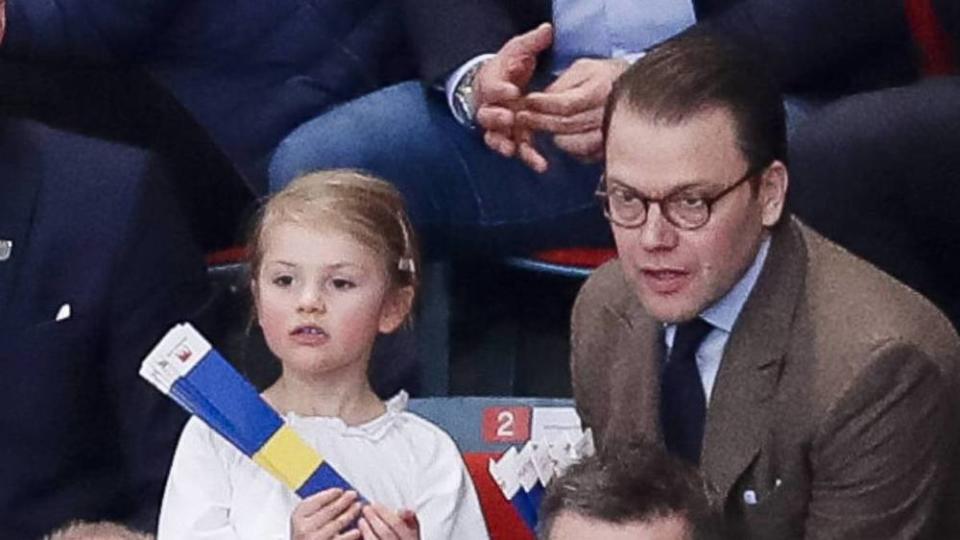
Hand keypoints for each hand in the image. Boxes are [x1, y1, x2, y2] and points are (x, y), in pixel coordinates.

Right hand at [291, 488, 362, 539]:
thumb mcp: (304, 520)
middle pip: (329, 510)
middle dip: (344, 500)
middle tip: (353, 494)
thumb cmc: (305, 536)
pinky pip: (341, 539)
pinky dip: (351, 534)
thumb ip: (317, 509)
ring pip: (338, 523)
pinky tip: (357, 530)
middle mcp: (304, 528)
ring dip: (350, 513)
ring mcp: (313, 538)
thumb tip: (338, 496)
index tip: (340, 490)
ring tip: (358, 507)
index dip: (330, 494)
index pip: (318, 500)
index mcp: (298, 516)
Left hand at [357, 504, 419, 539]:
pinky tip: (360, 534)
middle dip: (373, 518)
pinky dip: (364, 538)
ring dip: (366, 529)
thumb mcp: (414, 530)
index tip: (375, 505)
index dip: (384, 512)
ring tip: (361, 520)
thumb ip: (410, 518)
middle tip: (366, 509)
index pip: (397, 524)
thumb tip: (401, 510)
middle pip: (385, 532)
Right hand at [473, 23, 552, 171]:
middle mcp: (490, 107)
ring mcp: (499, 126)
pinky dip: (526, 158)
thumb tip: (547, 31)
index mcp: (491, 84)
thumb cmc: (509, 66)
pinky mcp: (511, 138)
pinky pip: (515, 150)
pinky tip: (540, 165)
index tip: (512, 91)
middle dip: (497, 118)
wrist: (503, 84)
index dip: (500, 90)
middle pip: (487, 116)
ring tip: (513, 150)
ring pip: (496, 138)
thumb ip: (532, 42)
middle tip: (509, 118)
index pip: (491, 87)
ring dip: (504, 144)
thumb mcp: (519, 50)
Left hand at [520, 58, 628, 162]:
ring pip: (572, 144)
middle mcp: (608, 113)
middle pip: (566, 125)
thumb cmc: (606, 76)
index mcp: (600, 89)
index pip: (566, 104)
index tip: (527, 101)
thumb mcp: (584, 68)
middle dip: (540, 121)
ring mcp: (610, 134)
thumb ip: (563, 84)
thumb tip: (541, 101)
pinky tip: (563, 136)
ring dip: (553, 135)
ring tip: (542, 126)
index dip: (543, 105)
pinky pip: (583, 154)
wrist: (638, 88)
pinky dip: (569, 147)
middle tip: (522, 117)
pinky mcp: (609, 147)